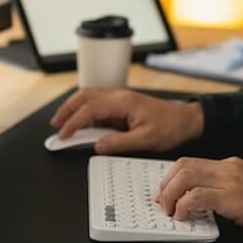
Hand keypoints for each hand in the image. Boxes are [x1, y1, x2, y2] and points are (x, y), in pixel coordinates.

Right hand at [50, 88, 203, 153]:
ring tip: (63, 123)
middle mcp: (119, 96)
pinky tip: (82, 124)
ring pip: (90, 98)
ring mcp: (120, 99)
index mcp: (123, 102)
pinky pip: (99, 105)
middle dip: (67, 109)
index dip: (73, 122)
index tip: (63, 135)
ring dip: (74, 108)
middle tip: (55, 125)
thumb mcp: (145, 140)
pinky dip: (86, 112)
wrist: (186, 120)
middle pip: (85, 96)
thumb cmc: (170, 127)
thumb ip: (119, 142)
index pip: (90, 109)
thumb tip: (97, 146)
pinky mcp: (122, 105)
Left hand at [155, 156, 242, 242]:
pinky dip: (184, 206)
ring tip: (170, 212)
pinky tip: (185, 216)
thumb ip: (224, 188)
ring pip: (186, 177)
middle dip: (166, 185)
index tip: (164, 192)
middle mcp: (228, 168)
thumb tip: (197, 199)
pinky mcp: (234, 199)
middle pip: (183, 166)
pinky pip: (198, 197)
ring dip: (171, 196)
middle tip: (161, 203)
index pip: (190, 163)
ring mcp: (231, 181)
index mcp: (231, 164)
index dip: (171, 177)